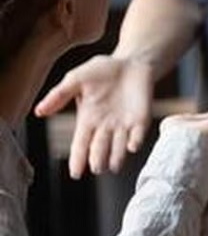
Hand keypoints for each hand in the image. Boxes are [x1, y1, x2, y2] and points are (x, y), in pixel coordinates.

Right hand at [35, 55, 154, 178]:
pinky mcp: (141, 119)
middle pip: (100, 148)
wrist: (130, 62)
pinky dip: (135, 140)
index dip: (78, 158)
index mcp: (88, 120)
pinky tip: (132, 147)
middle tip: (96, 168)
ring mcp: (124, 124)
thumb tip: (39, 112)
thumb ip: (59, 95)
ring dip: (117, 156)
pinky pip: (138, 133)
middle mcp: (105, 127)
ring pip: (119, 146)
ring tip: (113, 167)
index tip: (76, 173)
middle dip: (98, 159)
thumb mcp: (76, 79)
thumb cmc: (101, 71)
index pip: (81, 143)